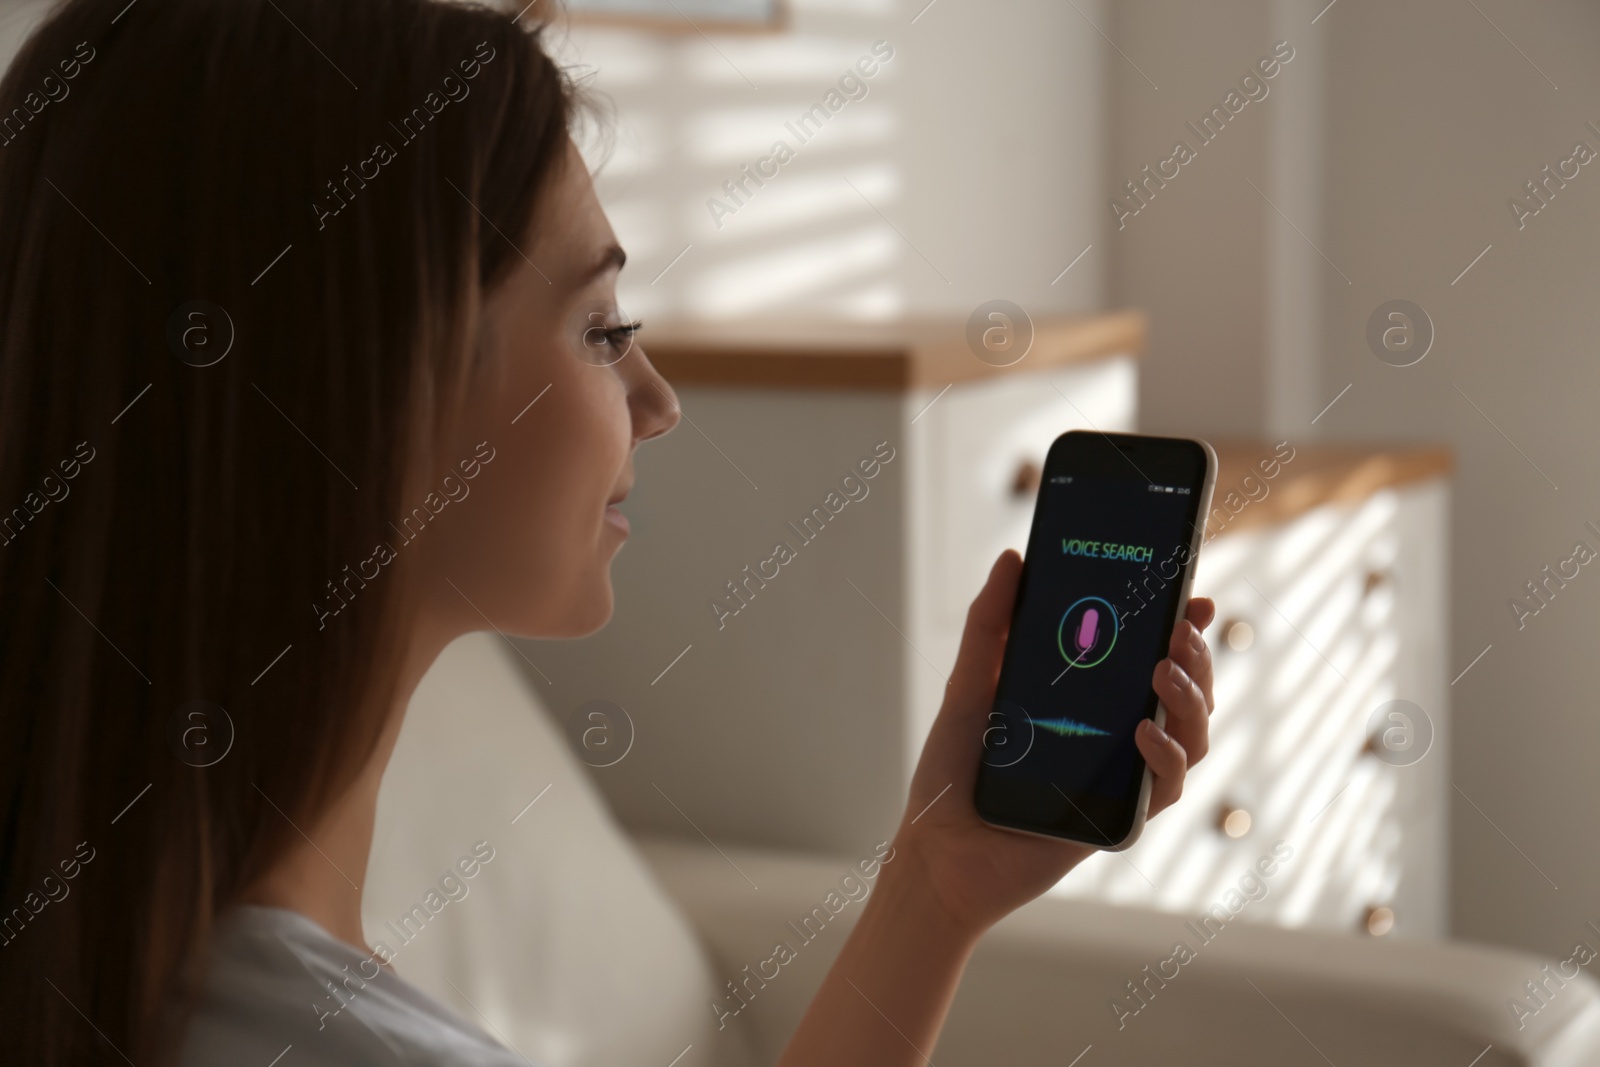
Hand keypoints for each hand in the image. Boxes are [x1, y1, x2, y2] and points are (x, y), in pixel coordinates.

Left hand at [888, 548, 1216, 936]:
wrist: (936, 850)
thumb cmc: (953, 773)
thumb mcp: (969, 686)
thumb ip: (990, 624)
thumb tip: (1014, 558)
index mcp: (1088, 701)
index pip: (1150, 657)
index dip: (1183, 627)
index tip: (1194, 596)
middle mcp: (1114, 736)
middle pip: (1184, 692)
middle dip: (1195, 655)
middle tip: (1179, 629)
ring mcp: (1121, 777)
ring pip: (1192, 735)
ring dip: (1191, 698)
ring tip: (1162, 672)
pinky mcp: (1119, 819)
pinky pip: (1166, 787)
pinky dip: (1165, 755)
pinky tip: (1143, 730)